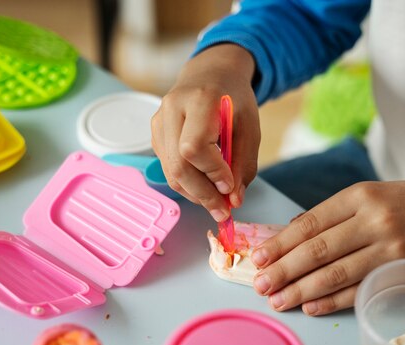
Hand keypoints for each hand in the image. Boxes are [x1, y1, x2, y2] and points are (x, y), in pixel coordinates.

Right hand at [151, 44, 260, 220]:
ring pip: (170, 171)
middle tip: (222, 211)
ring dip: (195, 193)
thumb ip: (244, 164)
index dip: (211, 172)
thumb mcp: (249, 127)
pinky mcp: (155, 134)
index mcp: (199, 99)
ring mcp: (159, 121)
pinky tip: (204, 185)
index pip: (194, 147)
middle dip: (202, 194)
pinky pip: (168, 167)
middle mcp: (171, 109)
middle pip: (178, 165)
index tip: (229, 186)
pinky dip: (187, 183)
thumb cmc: (233, 99)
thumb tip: (234, 200)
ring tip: (217, 201)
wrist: (210, 75)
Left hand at [251, 180, 404, 315]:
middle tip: (260, 285)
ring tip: (278, 301)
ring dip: (302, 291)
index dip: (280, 243)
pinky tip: (311, 307)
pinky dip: (332, 301)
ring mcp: (390, 247)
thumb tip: (290, 236)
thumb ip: (334, 216)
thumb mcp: (372, 196)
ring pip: (336, 273)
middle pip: (317, 250)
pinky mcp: (403, 271)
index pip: (310, 223)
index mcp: (359, 196)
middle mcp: (373, 220)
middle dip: (284, 270)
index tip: (258, 258)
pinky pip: (360, 291)